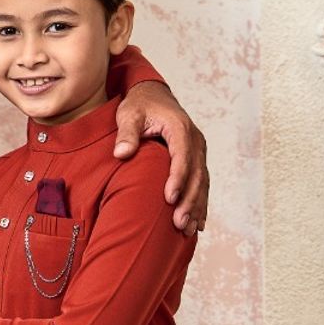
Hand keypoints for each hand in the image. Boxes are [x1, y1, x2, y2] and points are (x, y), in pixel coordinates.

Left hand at [113, 82, 207, 235]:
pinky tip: (198, 223)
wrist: (153, 94)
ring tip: (188, 230)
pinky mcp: (197, 158)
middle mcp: (195, 140)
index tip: (169, 199)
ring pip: (202, 182)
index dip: (177, 178)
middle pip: (196, 174)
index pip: (182, 157)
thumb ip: (127, 133)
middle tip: (179, 223)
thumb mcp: (129, 114)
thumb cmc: (139, 104)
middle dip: (189, 200)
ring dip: (196, 207)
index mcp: (180, 128)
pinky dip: (200, 203)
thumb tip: (122, 153)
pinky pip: (202, 183)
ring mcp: (198, 150)